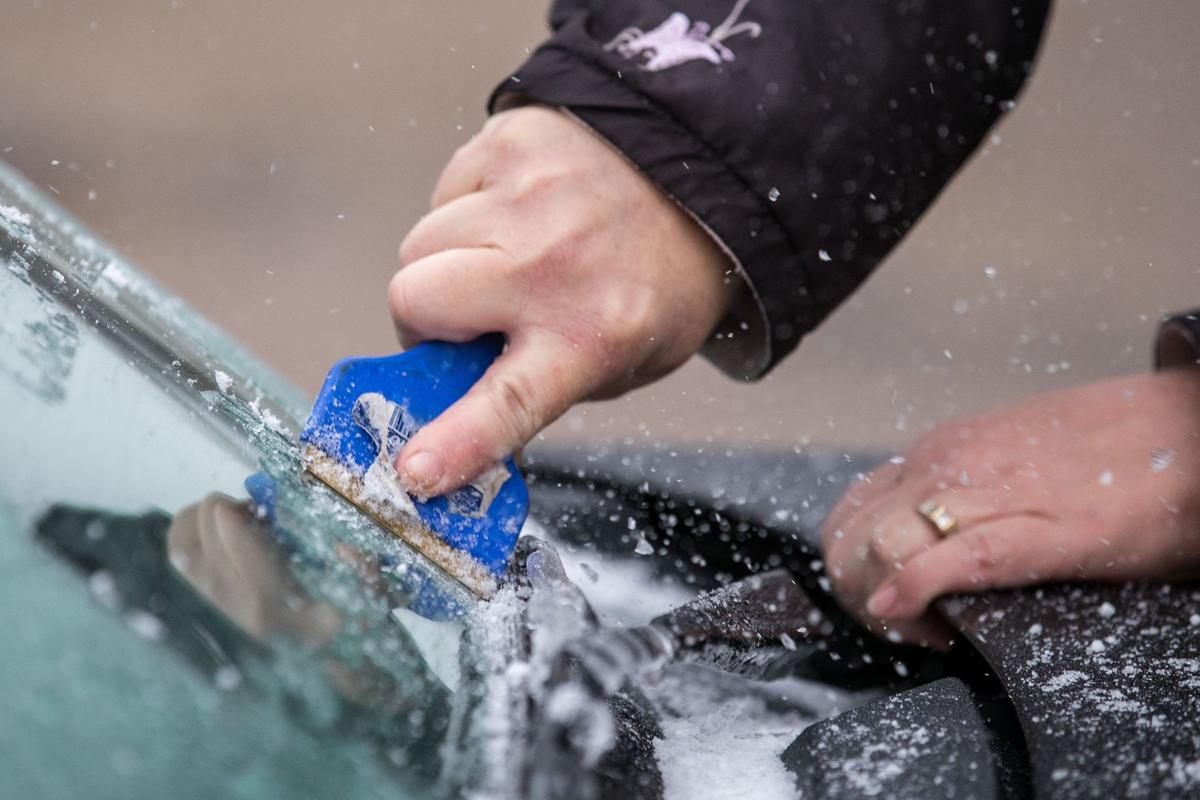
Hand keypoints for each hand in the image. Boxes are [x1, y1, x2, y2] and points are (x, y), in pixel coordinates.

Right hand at [389, 105, 734, 495]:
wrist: (704, 174)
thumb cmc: (657, 281)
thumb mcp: (623, 360)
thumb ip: (541, 388)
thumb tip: (454, 419)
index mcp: (592, 335)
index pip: (509, 401)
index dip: (453, 441)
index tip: (415, 468)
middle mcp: (555, 265)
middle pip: (416, 299)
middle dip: (423, 320)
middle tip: (463, 320)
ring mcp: (528, 197)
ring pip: (420, 243)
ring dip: (445, 263)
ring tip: (503, 257)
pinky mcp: (511, 142)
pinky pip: (445, 191)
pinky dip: (468, 211)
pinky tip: (519, 213)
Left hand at [821, 369, 1199, 647]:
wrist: (1193, 429)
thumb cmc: (1111, 451)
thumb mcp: (1008, 462)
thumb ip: (961, 496)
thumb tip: (923, 544)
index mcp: (941, 452)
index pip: (850, 514)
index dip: (850, 566)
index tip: (883, 599)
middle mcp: (948, 463)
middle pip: (851, 538)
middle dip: (857, 593)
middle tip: (901, 625)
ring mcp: (989, 490)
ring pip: (884, 547)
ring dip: (884, 603)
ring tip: (928, 629)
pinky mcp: (1042, 527)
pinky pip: (952, 560)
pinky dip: (913, 590)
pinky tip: (908, 617)